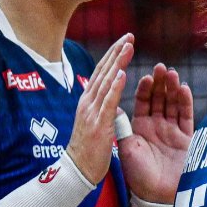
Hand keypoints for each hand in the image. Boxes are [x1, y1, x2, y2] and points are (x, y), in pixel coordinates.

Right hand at [66, 34, 132, 183]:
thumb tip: (109, 94)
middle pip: (104, 71)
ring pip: (106, 81)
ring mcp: (92, 111)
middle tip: (130, 35)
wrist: (77, 170)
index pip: (102, 72)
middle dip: (117, 52)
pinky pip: (108, 102)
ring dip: (118, 62)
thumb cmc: (88, 148)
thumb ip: (102, 106)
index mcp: (89, 100)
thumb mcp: (95, 121)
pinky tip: (122, 73)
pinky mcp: (99, 123)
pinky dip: (115, 86)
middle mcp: (89, 101)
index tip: (125, 41)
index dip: (113, 56)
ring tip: (128, 46)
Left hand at [118, 63, 194, 202]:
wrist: (157, 195)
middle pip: (160, 99)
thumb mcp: (127, 146)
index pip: (144, 102)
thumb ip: (123, 125)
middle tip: (161, 67)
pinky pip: (187, 116)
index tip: (146, 75)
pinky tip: (184, 88)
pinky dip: (186, 102)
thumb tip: (112, 104)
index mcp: (141, 128)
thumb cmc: (139, 174)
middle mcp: (157, 127)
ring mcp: (173, 131)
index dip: (146, 88)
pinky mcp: (187, 138)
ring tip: (172, 73)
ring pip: (174, 104)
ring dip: (173, 88)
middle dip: (161, 83)